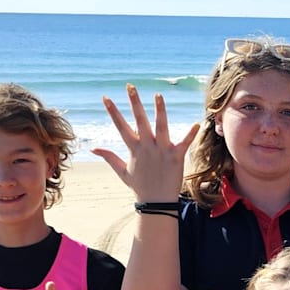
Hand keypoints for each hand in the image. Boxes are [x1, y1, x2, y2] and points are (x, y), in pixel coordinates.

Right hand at [95, 85, 199, 201]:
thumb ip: (108, 156)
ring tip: (158, 95)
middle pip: (139, 120)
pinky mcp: (176, 157)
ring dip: (160, 110)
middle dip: (134, 103)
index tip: (105, 97)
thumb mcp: (122, 170)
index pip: (120, 126)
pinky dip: (190, 134)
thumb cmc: (139, 186)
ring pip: (161, 127)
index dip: (113, 112)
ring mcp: (162, 151)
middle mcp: (147, 147)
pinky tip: (196, 124)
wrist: (156, 203)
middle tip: (130, 87)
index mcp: (134, 148)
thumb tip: (92, 148)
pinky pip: (184, 143)